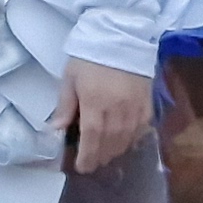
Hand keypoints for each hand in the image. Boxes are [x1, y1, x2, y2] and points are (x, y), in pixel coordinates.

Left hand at [56, 57, 154, 174]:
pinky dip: (133, 139)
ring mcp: (135, 107)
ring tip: (106, 155)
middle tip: (92, 163)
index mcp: (95, 102)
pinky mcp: (147, 102)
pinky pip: (142, 128)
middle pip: (110, 142)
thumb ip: (65, 106)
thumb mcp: (70, 77)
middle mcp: (117, 108)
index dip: (87, 156)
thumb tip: (55, 130)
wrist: (120, 34)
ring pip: (127, 139)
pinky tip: (125, 142)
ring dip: (115, 151)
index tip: (82, 167)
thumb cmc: (90, 55)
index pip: (92, 138)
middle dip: (100, 156)